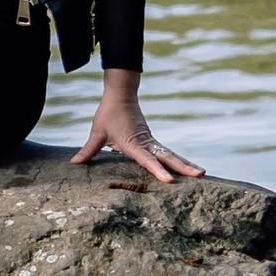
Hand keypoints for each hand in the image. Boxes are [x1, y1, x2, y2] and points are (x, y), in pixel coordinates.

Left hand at [73, 74, 203, 186]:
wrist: (120, 94)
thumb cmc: (108, 113)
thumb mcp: (97, 132)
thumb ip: (88, 150)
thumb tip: (75, 164)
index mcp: (133, 143)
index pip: (147, 159)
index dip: (157, 170)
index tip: (169, 181)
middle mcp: (146, 142)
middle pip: (167, 156)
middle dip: (183, 167)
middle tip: (200, 175)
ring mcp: (151, 140)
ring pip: (170, 154)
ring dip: (185, 163)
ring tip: (201, 173)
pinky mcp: (151, 139)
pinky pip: (166, 151)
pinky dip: (177, 159)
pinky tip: (186, 167)